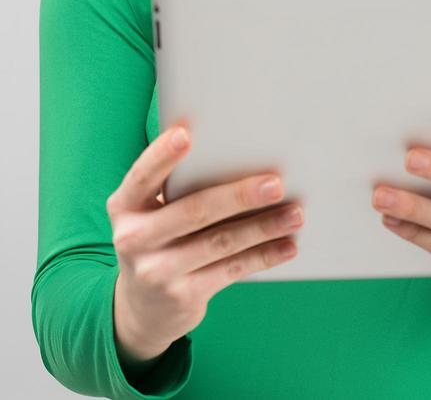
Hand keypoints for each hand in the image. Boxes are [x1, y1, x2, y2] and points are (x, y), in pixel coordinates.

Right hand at [106, 124, 303, 361]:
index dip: (162, 155)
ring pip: (220, 242)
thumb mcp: (150, 212)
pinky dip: (263, 256)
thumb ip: (177, 187)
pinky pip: (231, 270)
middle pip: (194, 211)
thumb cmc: (157, 237)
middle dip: (239, 195)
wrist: (141, 307)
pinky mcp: (183, 296)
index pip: (142, 176)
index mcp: (124, 206)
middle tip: (275, 184)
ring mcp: (157, 271)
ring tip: (294, 214)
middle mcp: (134, 239)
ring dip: (263, 227)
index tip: (186, 134)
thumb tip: (235, 153)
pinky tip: (286, 245)